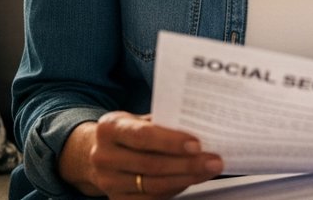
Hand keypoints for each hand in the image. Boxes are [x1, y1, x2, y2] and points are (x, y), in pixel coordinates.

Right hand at [59, 112, 223, 198]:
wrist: (98, 153)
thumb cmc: (128, 133)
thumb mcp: (137, 120)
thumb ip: (162, 122)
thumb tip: (200, 126)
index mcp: (109, 128)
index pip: (143, 136)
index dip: (171, 141)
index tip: (197, 144)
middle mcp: (104, 156)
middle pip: (151, 164)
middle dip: (188, 164)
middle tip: (214, 161)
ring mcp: (108, 181)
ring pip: (154, 184)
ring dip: (187, 178)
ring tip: (209, 170)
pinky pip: (151, 198)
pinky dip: (176, 189)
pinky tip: (191, 180)